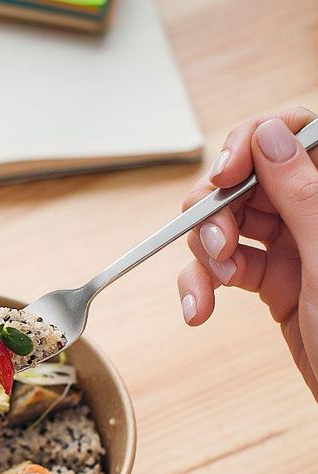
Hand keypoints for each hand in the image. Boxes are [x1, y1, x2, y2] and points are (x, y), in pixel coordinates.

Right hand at [178, 107, 317, 401]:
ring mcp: (295, 245)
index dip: (250, 144)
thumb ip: (304, 193)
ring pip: (228, 224)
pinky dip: (202, 286)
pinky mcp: (273, 280)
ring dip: (204, 254)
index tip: (223, 176)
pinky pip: (224, 267)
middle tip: (216, 244)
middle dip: (217, 211)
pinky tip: (199, 308)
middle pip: (247, 180)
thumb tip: (270, 135)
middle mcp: (315, 211)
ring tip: (210, 286)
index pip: (293, 135)